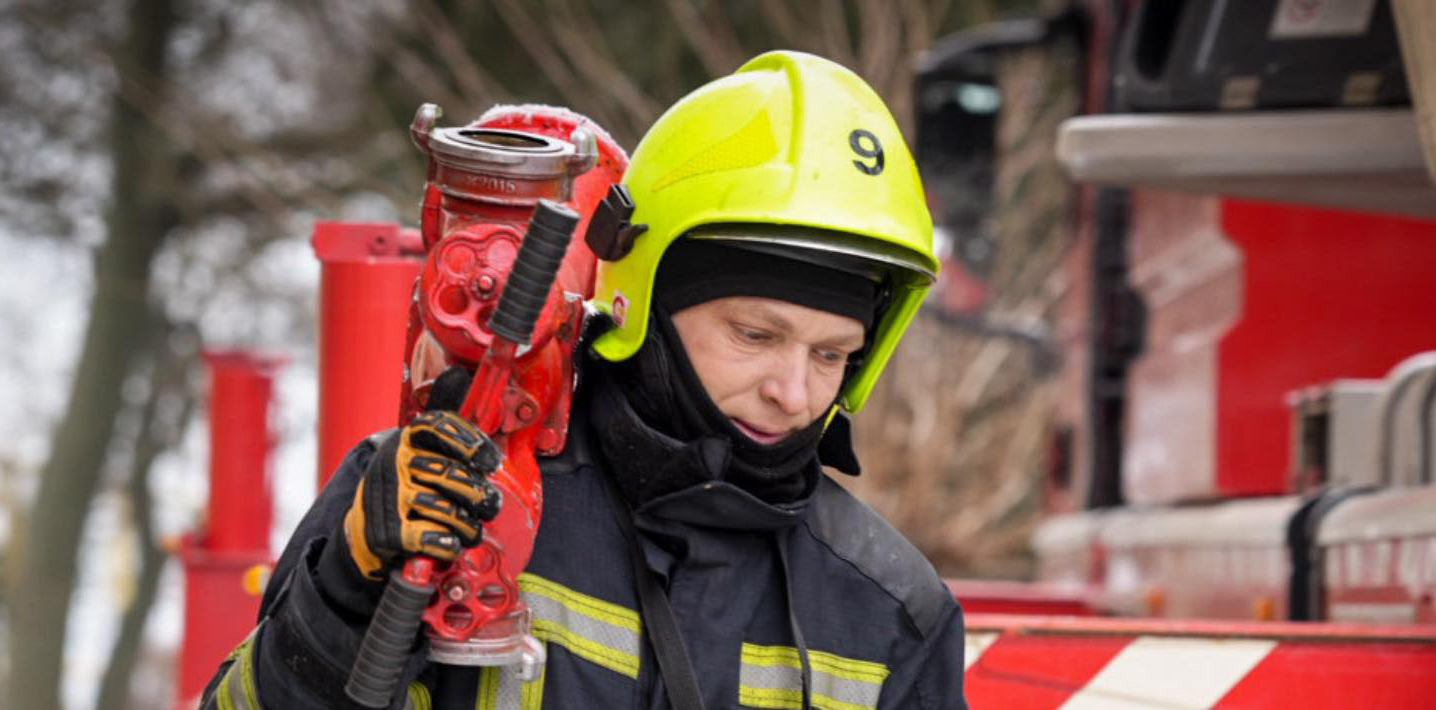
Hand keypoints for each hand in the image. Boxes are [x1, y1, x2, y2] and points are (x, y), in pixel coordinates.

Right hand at [342, 373, 501, 579]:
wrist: (362, 533)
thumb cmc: (401, 488)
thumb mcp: (418, 448)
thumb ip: (441, 418)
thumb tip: (457, 372)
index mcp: (406, 441)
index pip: (439, 427)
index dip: (471, 441)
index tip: (491, 460)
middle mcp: (395, 464)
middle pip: (450, 473)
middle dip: (477, 493)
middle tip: (488, 504)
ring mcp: (389, 498)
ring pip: (444, 508)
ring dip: (466, 524)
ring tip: (471, 530)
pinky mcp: (387, 533)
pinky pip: (429, 537)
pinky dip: (447, 543)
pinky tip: (451, 543)